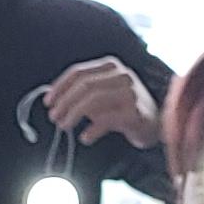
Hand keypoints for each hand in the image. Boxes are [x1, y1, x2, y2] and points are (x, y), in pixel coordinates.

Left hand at [40, 57, 161, 147]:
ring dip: (73, 115)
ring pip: (93, 100)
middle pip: (84, 85)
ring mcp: (130, 92)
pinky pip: (107, 119)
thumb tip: (53, 97)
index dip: (60, 87)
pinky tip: (85, 137)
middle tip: (54, 117)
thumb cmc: (124, 108)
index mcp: (110, 66)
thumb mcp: (103, 94)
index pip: (78, 72)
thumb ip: (82, 92)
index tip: (48, 102)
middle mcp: (121, 74)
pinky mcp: (135, 111)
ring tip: (64, 126)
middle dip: (64, 102)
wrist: (155, 123)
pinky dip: (92, 129)